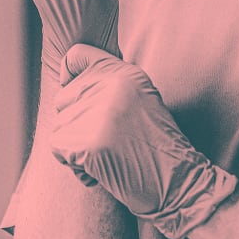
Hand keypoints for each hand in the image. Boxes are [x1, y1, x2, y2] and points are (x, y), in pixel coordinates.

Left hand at [49, 44, 238, 238]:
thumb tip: (66, 85)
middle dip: (75, 124)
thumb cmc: (158, 149)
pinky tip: (101, 172)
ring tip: (109, 157)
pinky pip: (59, 150)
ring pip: (59, 127)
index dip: (69, 77)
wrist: (179, 183)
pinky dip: (75, 166)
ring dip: (76, 148)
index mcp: (125, 73)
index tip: (78, 99)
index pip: (76, 55)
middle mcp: (109, 86)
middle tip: (106, 141)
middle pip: (63, 98)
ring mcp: (97, 113)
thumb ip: (108, 88)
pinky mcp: (87, 142)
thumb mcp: (141, 101)